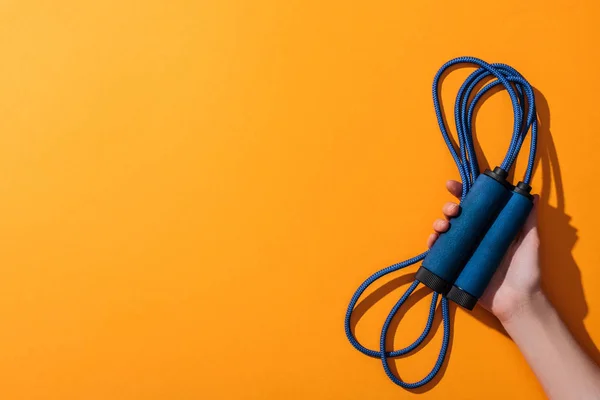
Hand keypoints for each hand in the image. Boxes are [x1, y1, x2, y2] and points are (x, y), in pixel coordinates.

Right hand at [428, 180, 541, 321]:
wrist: (518, 300)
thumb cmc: (526, 270)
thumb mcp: (530, 241)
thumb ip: (528, 219)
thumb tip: (531, 194)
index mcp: (490, 227)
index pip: (474, 205)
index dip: (461, 193)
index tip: (452, 185)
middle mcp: (475, 237)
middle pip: (455, 217)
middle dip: (448, 209)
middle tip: (453, 211)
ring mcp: (464, 252)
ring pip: (444, 232)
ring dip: (439, 224)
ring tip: (443, 227)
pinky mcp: (455, 267)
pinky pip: (439, 253)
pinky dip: (432, 245)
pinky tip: (433, 241)